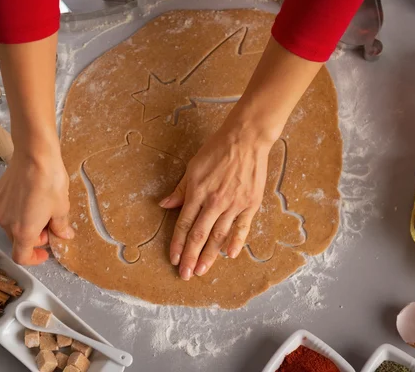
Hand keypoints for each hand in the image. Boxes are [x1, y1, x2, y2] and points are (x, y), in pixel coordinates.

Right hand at [0, 147, 73, 264]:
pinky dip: (19, 210)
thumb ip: (61, 226)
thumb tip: (64, 235)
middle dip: (34, 237)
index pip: (21, 257)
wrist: (34, 155)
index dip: (33, 259)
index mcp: (23, 231)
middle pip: (17, 240)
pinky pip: (7, 209)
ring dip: (26, 223)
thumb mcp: (61, 208)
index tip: (44, 252)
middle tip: (50, 225)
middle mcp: (6, 222)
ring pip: (12, 224)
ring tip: (42, 208)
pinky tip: (32, 197)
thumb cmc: (49, 182)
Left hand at [160, 122, 272, 279]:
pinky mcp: (250, 204)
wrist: (246, 139)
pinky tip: (230, 256)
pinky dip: (236, 242)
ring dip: (209, 255)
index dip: (177, 243)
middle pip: (199, 235)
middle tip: (185, 275)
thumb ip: (180, 189)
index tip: (173, 259)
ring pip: (219, 235)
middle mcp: (214, 202)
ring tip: (202, 270)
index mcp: (197, 192)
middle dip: (191, 257)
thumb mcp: (193, 167)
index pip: (184, 224)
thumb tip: (164, 205)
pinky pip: (242, 227)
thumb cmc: (217, 150)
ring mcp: (233, 204)